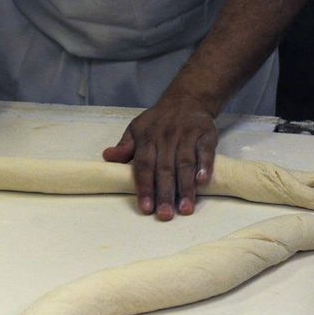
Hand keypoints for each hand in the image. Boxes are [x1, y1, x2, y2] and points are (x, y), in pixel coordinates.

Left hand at [102, 95, 217, 220]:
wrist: (187, 99)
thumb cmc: (158, 121)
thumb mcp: (136, 129)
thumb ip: (124, 146)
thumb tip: (107, 157)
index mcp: (147, 138)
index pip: (143, 165)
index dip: (144, 187)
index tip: (146, 208)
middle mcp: (166, 136)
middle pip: (165, 169)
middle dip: (165, 194)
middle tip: (165, 215)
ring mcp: (187, 134)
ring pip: (185, 163)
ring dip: (186, 187)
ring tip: (185, 209)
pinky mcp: (206, 134)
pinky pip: (206, 151)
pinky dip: (205, 166)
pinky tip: (203, 182)